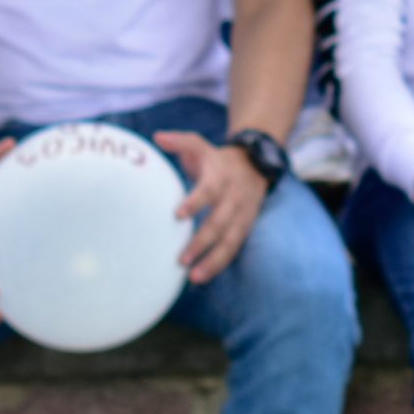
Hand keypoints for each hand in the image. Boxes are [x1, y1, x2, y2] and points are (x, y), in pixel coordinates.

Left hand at [155, 131, 270, 283]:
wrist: (256, 163)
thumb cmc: (215, 159)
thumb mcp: (201, 145)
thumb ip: (180, 142)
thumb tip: (157, 137)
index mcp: (220, 176)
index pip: (209, 190)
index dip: (195, 202)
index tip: (178, 215)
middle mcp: (233, 196)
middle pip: (219, 222)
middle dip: (202, 242)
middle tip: (181, 260)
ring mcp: (241, 214)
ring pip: (230, 240)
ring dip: (213, 260)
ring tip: (194, 277)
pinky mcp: (245, 226)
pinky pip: (234, 247)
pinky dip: (220, 263)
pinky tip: (202, 276)